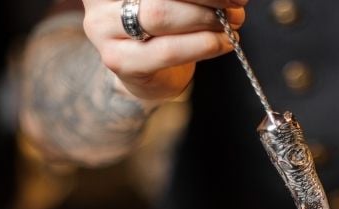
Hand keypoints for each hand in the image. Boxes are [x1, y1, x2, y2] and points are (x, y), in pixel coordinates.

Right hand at [81, 0, 246, 101]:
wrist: (147, 71)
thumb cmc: (162, 24)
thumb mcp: (174, 0)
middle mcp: (101, 0)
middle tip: (237, 2)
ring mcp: (104, 31)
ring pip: (161, 16)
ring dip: (206, 18)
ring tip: (232, 22)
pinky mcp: (120, 61)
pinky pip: (168, 50)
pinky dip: (204, 44)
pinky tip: (224, 42)